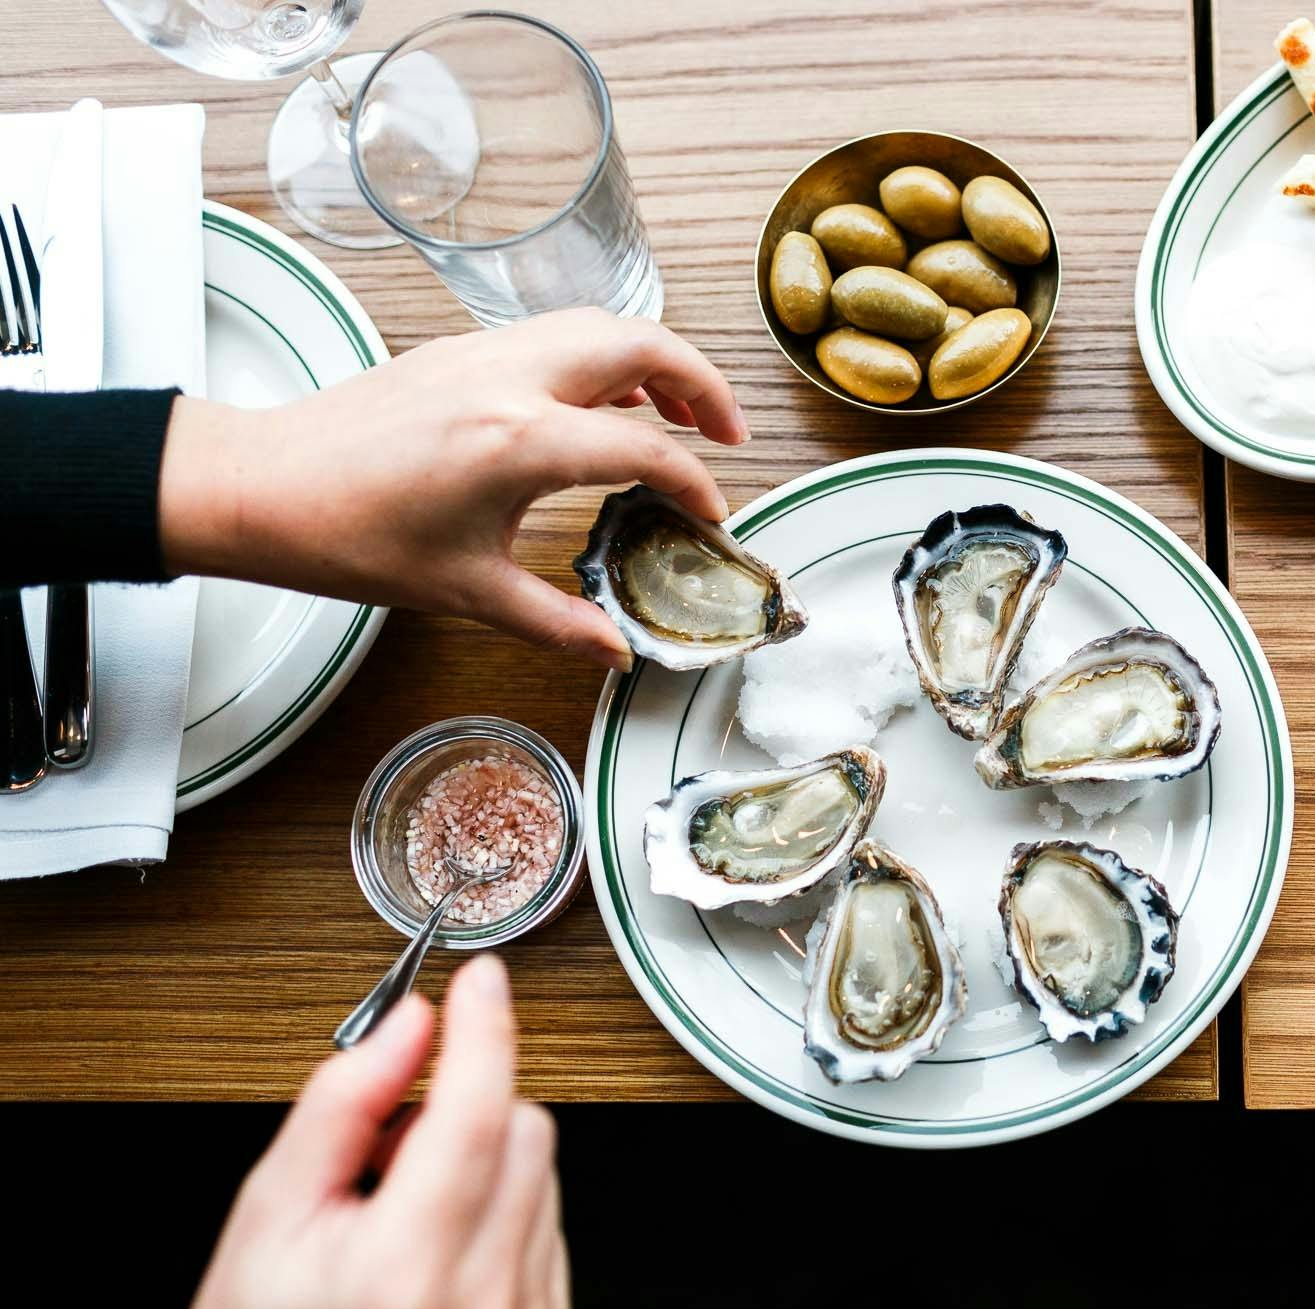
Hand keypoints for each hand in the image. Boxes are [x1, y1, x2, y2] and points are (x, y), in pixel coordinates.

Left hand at [158, 309, 748, 670]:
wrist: (260, 487)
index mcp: (520, 440)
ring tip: (680, 412)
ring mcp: (483, 353)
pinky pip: (555, 334)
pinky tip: (606, 401)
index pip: (645, 447)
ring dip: (654, 358)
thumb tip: (616, 651)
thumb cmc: (349, 535)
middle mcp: (510, 379)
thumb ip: (557, 621)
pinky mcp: (459, 351)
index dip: (694, 484)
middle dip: (703, 382)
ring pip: (599, 324)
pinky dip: (603, 355)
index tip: (710, 515)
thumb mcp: (466, 593)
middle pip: (642, 341)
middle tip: (728, 433)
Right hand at [176, 956, 569, 1308]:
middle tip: (380, 1158)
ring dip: (481, 1160)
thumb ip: (345, 1102)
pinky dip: (498, 1205)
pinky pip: (546, 1217)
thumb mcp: (272, 1209)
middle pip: (522, 1128)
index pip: (474, 1116)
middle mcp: (482, 1308)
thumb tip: (410, 1022)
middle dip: (462, 1108)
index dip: (482, 1031)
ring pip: (541, 1166)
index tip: (480, 978)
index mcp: (405, 1275)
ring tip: (397, 1219)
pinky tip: (434, 1249)